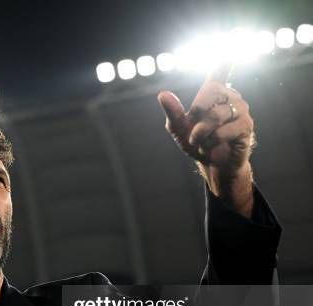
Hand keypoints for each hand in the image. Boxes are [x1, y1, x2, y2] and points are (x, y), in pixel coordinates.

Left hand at [158, 62, 254, 217]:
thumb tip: (162, 94)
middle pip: (210, 91)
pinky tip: (212, 145)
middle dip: (196, 111)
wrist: (212, 163)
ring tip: (200, 140)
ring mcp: (241, 109)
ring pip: (216, 115)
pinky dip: (212, 141)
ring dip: (201, 132)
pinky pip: (225, 130)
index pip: (219, 70)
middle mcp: (230, 96)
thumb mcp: (179, 128)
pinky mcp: (246, 125)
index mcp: (213, 92)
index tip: (232, 40)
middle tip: (192, 127)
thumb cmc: (196, 141)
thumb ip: (172, 112)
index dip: (224, 58)